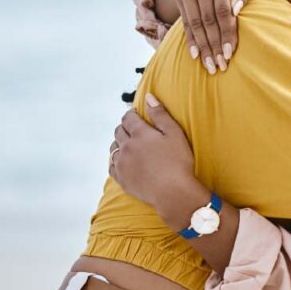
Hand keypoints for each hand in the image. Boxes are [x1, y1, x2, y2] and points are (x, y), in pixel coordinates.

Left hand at [109, 93, 206, 227]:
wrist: (173, 192)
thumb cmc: (178, 162)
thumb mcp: (174, 133)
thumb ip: (160, 114)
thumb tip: (148, 96)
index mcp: (140, 133)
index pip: (128, 118)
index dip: (131, 114)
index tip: (135, 115)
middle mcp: (126, 146)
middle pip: (118, 132)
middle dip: (124, 127)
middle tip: (133, 129)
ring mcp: (122, 164)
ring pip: (113, 148)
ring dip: (119, 143)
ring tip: (129, 145)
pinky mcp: (121, 179)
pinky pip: (112, 166)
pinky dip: (116, 161)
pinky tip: (123, 162)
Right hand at [177, 0, 257, 74]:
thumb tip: (235, 11)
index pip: (222, 9)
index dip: (226, 32)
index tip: (231, 53)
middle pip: (207, 19)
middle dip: (214, 44)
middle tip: (221, 66)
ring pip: (195, 22)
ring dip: (203, 47)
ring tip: (210, 66)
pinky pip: (185, 21)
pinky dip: (191, 39)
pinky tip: (196, 55)